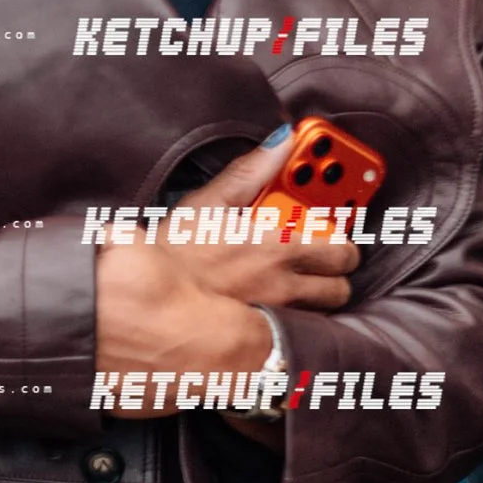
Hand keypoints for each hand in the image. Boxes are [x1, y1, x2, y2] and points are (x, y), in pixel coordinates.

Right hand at [93, 140, 354, 383]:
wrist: (140, 307)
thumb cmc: (169, 255)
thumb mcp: (206, 204)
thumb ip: (250, 172)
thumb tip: (281, 141)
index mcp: (277, 248)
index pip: (342, 248)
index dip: (341, 237)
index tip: (335, 226)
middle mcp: (284, 287)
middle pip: (339, 283)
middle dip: (333, 267)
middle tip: (314, 252)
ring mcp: (275, 319)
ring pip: (323, 311)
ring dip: (317, 292)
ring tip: (293, 277)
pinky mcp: (262, 342)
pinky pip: (300, 333)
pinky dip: (299, 318)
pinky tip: (275, 303)